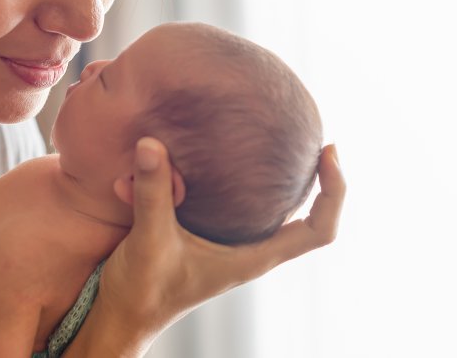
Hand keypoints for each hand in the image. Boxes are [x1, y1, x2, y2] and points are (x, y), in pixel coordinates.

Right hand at [69, 137, 344, 355]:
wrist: (122, 315)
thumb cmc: (141, 290)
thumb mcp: (148, 238)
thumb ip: (153, 192)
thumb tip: (152, 144)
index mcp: (253, 257)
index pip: (318, 231)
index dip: (334, 192)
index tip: (328, 152)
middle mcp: (251, 250)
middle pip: (310, 218)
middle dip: (319, 179)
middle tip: (317, 141)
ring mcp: (234, 244)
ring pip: (276, 210)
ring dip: (284, 179)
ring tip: (287, 141)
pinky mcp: (214, 236)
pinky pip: (242, 203)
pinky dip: (245, 179)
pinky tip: (231, 153)